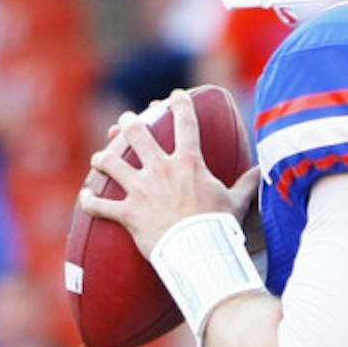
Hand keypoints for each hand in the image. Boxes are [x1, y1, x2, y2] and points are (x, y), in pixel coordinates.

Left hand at [79, 89, 260, 257]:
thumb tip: (262, 171)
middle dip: (129, 123)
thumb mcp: (236, 202)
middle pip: (137, 134)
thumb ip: (247, 184)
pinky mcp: (127, 213)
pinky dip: (90, 201)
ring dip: (103, 159)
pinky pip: (99, 205)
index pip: (185, 123)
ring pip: (111, 163)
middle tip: (127, 120)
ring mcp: (141, 190)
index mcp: (188, 163)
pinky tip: (86, 198)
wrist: (200, 251)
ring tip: (100, 158)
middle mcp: (160, 170)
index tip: (175, 95)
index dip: (180, 104)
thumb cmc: (220, 226)